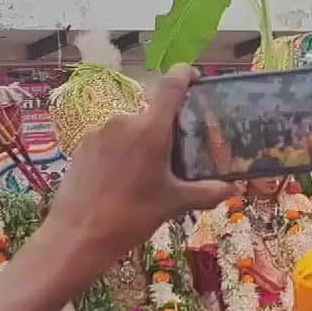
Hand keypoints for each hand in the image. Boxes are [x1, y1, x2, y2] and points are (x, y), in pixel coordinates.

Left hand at [45, 65, 238, 271]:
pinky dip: (121, 153)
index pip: (171, 85)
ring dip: (143, 143)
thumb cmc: (131, 217)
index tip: (195, 77)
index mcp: (150, 129)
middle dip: (166, 129)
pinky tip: (122, 181)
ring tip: (148, 174)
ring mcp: (99, 132)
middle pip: (152, 113)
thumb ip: (207, 193)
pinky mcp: (82, 146)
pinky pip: (110, 141)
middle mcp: (124, 121)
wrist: (77, 236)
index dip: (184, 74)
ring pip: (130, 129)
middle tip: (177, 154)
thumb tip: (234, 191)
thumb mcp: (174, 204)